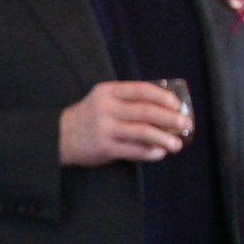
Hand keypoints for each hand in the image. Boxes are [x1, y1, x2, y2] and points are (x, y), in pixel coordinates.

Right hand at [59, 81, 189, 165]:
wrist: (57, 137)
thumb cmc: (87, 117)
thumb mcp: (102, 100)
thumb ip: (127, 101)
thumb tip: (165, 109)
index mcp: (107, 92)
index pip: (141, 90)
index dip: (162, 97)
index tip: (177, 104)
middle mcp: (105, 108)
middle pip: (145, 111)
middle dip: (170, 118)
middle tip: (186, 123)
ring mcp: (104, 129)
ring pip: (142, 132)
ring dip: (164, 138)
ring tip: (177, 144)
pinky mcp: (104, 148)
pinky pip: (133, 150)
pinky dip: (150, 152)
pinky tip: (159, 153)